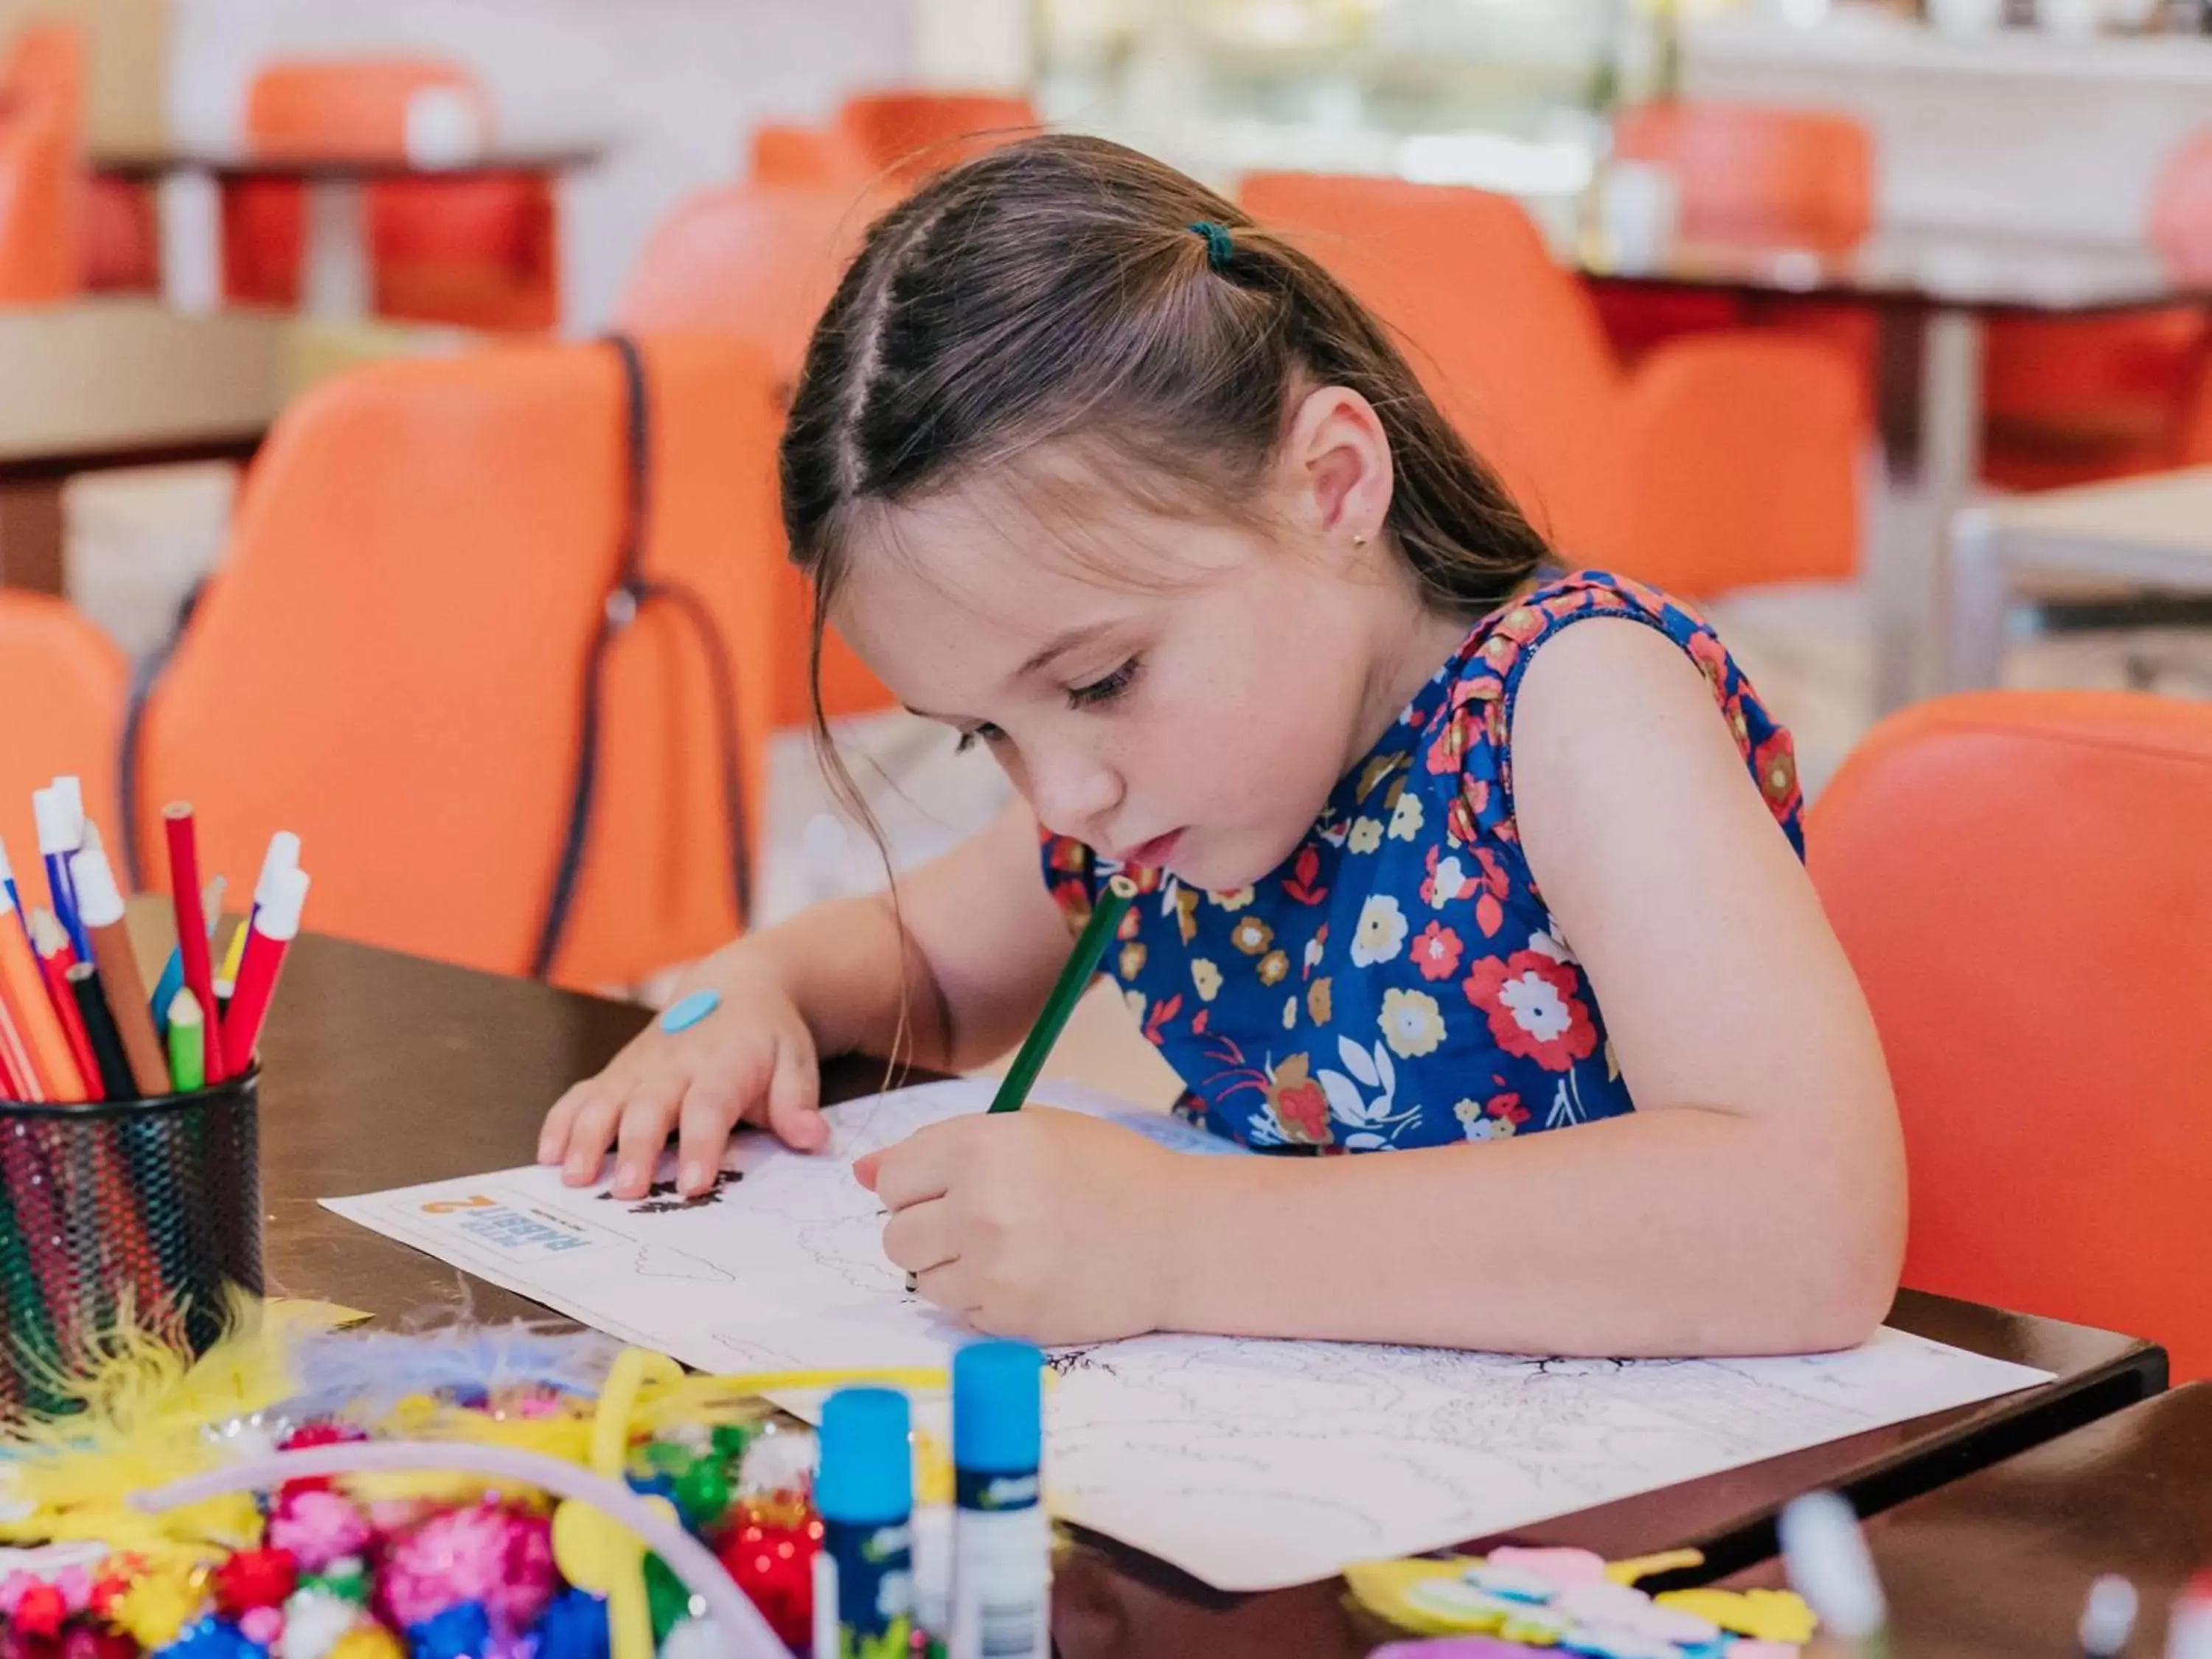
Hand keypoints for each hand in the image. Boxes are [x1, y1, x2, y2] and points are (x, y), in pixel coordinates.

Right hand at [538, 952, 827, 1199]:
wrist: (738, 987)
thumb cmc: (769, 1037)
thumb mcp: (796, 1061)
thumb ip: (797, 1102)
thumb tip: (812, 1138)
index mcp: (723, 1064)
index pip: (709, 1106)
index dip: (700, 1144)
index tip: (694, 1183)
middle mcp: (674, 1064)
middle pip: (650, 1107)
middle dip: (637, 1149)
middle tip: (629, 1192)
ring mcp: (640, 1067)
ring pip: (606, 1100)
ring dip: (587, 1138)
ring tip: (576, 1178)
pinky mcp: (617, 1072)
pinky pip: (582, 1093)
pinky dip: (562, 1121)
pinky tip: (548, 1155)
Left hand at [856, 1108, 1191, 1345]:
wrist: (1180, 1238)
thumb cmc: (1108, 1173)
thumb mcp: (1030, 1132)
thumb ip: (939, 1148)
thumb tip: (862, 1173)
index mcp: (981, 1146)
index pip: (893, 1180)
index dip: (919, 1185)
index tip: (953, 1186)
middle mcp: (979, 1206)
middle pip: (897, 1237)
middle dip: (928, 1230)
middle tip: (982, 1221)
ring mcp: (994, 1268)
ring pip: (922, 1281)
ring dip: (951, 1268)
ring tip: (1008, 1250)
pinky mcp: (1011, 1319)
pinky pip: (960, 1313)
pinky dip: (983, 1299)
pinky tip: (1029, 1276)